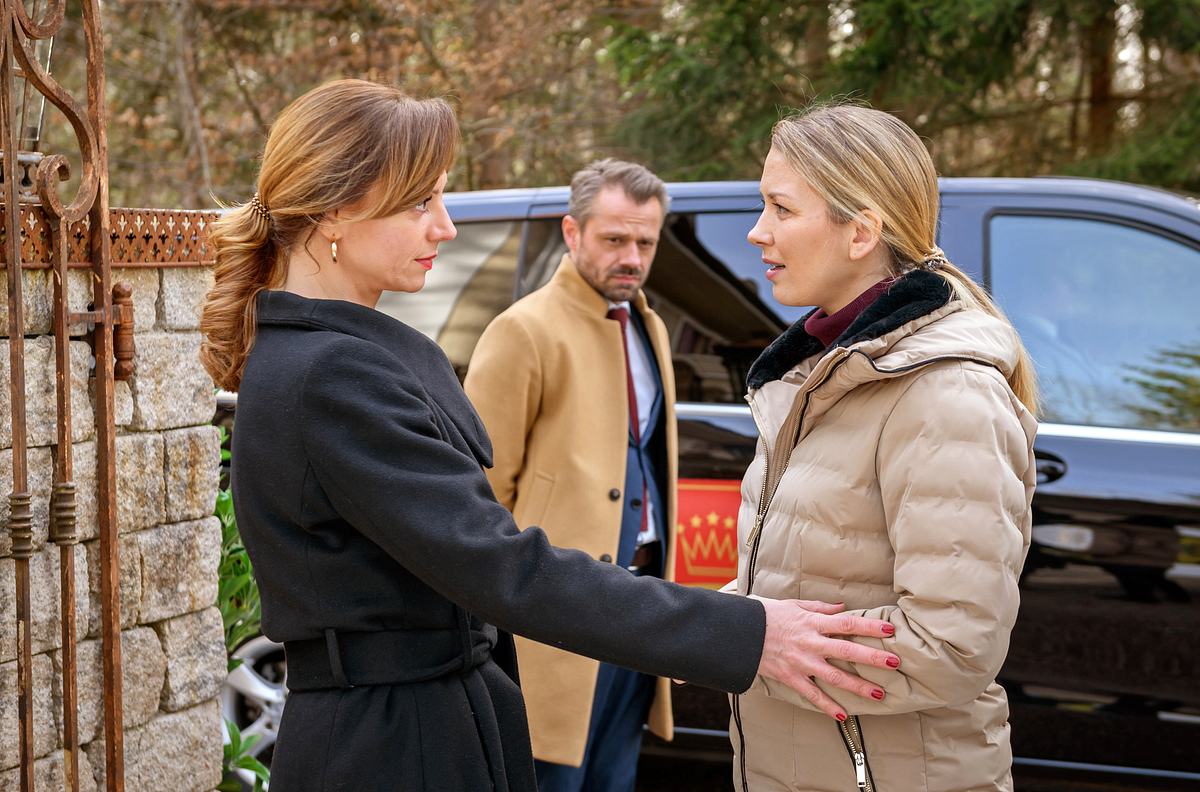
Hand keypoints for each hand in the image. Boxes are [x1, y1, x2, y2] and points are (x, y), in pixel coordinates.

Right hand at [755, 597, 898, 720]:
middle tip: (894, 662)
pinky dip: (827, 706)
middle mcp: (810, 643)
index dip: (869, 626)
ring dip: (858, 686)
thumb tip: (842, 607)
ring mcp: (801, 662)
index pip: (847, 624)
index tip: (889, 629)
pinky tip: (843, 715)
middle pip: (847, 651)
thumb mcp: (793, 605)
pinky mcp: (791, 677)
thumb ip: (820, 608)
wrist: (739, 633)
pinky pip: (812, 694)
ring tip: (879, 694)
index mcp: (812, 623)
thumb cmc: (766, 615)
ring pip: (835, 677)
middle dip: (872, 657)